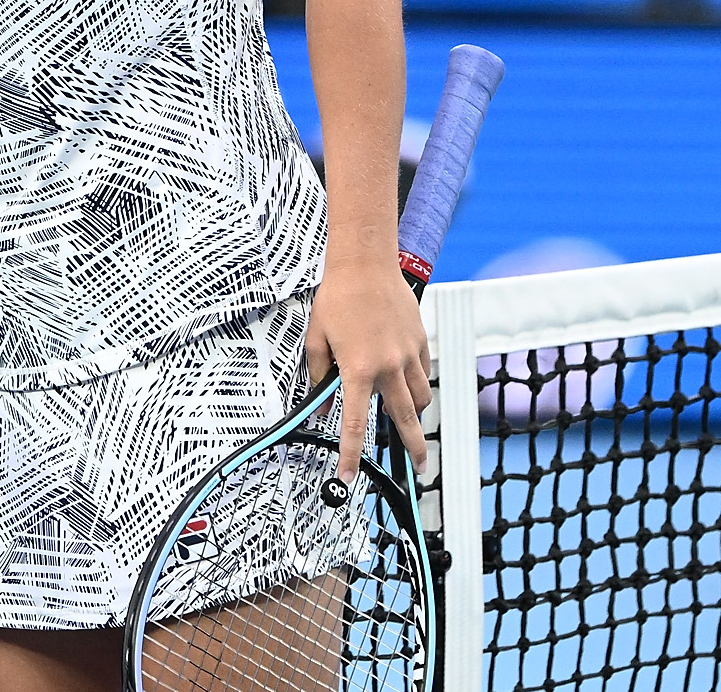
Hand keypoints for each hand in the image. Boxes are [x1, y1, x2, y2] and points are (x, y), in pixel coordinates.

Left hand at [307, 259, 431, 484]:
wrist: (365, 265)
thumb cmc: (337, 298)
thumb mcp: (316, 338)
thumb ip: (318, 375)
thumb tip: (321, 405)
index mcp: (357, 370)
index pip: (356, 423)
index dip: (351, 454)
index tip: (349, 475)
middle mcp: (387, 367)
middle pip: (405, 420)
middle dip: (413, 448)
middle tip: (419, 467)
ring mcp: (408, 355)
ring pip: (420, 398)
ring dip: (415, 414)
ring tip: (411, 424)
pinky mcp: (421, 342)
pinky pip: (424, 373)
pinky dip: (418, 384)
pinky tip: (408, 383)